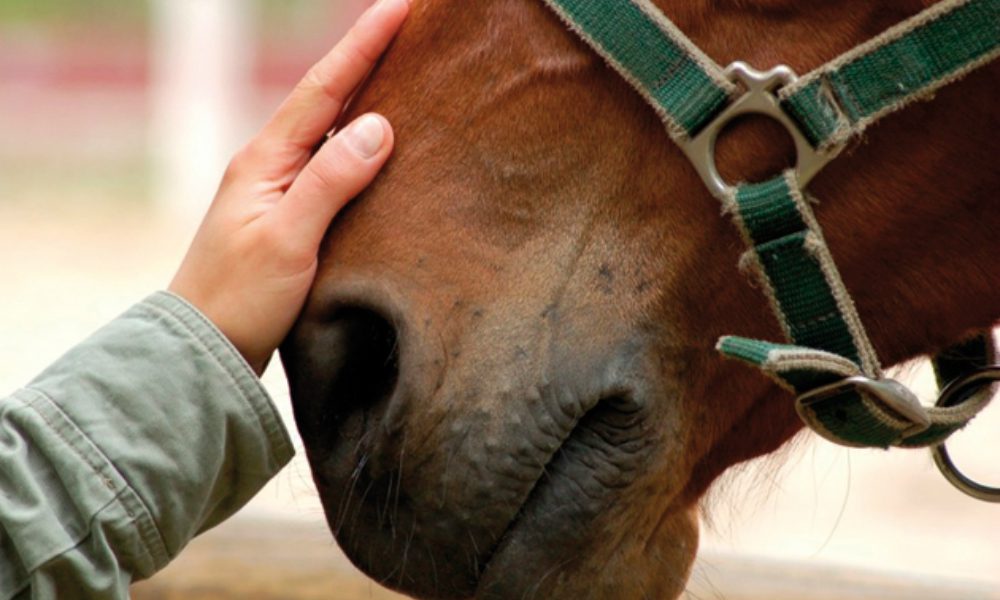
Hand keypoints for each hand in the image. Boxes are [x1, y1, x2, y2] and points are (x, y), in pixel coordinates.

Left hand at [169, 0, 409, 373]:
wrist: (203, 350)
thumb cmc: (240, 298)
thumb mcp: (288, 239)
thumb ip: (332, 181)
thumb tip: (379, 124)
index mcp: (265, 161)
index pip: (323, 90)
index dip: (362, 46)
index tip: (398, 7)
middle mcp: (270, 166)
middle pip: (327, 100)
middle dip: (367, 60)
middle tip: (408, 27)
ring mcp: (278, 192)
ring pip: (331, 133)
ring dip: (366, 99)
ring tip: (406, 74)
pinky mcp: (290, 218)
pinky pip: (333, 168)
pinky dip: (360, 147)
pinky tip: (383, 148)